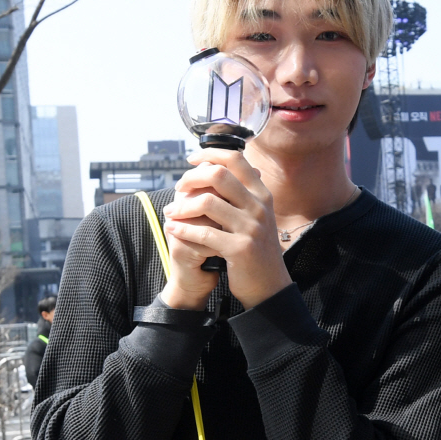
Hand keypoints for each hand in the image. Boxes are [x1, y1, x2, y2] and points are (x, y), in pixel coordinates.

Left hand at [161, 149, 292, 309]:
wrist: (269, 284)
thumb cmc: (255, 248)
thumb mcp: (255, 216)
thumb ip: (240, 194)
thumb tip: (214, 168)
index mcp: (262, 195)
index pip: (236, 160)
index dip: (210, 154)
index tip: (192, 160)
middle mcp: (259, 207)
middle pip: (219, 175)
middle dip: (191, 178)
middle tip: (179, 188)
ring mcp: (251, 227)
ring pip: (208, 202)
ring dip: (182, 206)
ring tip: (171, 212)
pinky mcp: (240, 248)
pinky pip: (204, 233)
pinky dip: (184, 229)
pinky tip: (174, 229)